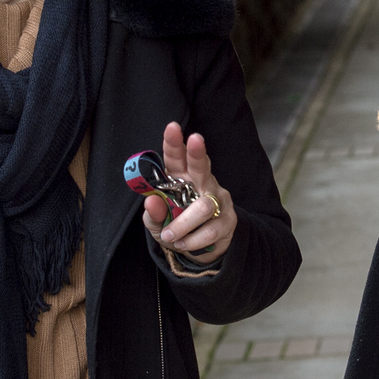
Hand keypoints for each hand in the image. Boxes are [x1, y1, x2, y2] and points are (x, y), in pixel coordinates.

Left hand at [140, 122, 237, 263]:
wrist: (200, 252)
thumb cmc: (176, 228)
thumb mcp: (158, 224)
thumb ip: (154, 213)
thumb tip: (150, 201)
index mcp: (181, 178)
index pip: (177, 158)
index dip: (174, 143)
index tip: (172, 127)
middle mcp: (202, 183)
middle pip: (201, 166)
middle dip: (197, 153)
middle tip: (195, 138)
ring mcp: (217, 200)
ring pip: (202, 207)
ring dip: (183, 224)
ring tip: (170, 236)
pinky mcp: (228, 220)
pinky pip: (210, 230)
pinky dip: (193, 240)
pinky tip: (185, 244)